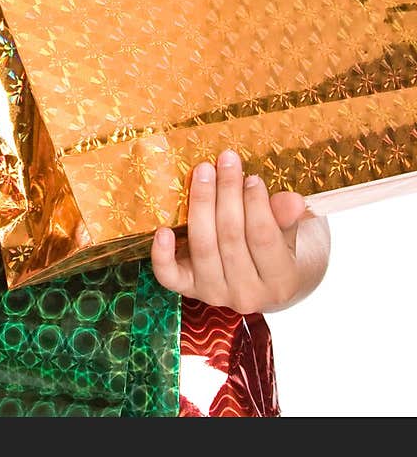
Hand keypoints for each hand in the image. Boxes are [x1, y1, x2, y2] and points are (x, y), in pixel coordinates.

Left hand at [150, 149, 314, 313]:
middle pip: (231, 237)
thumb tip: (293, 201)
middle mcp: (247, 295)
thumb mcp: (292, 232)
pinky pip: (169, 276)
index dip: (256, 204)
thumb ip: (287, 218)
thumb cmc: (279, 247)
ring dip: (200, 204)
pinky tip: (163, 229)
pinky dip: (162, 254)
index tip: (252, 177)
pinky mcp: (188, 289)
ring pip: (203, 247)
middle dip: (227, 193)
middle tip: (225, 161)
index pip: (263, 237)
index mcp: (280, 282)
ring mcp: (215, 293)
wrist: (259, 277)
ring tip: (203, 171)